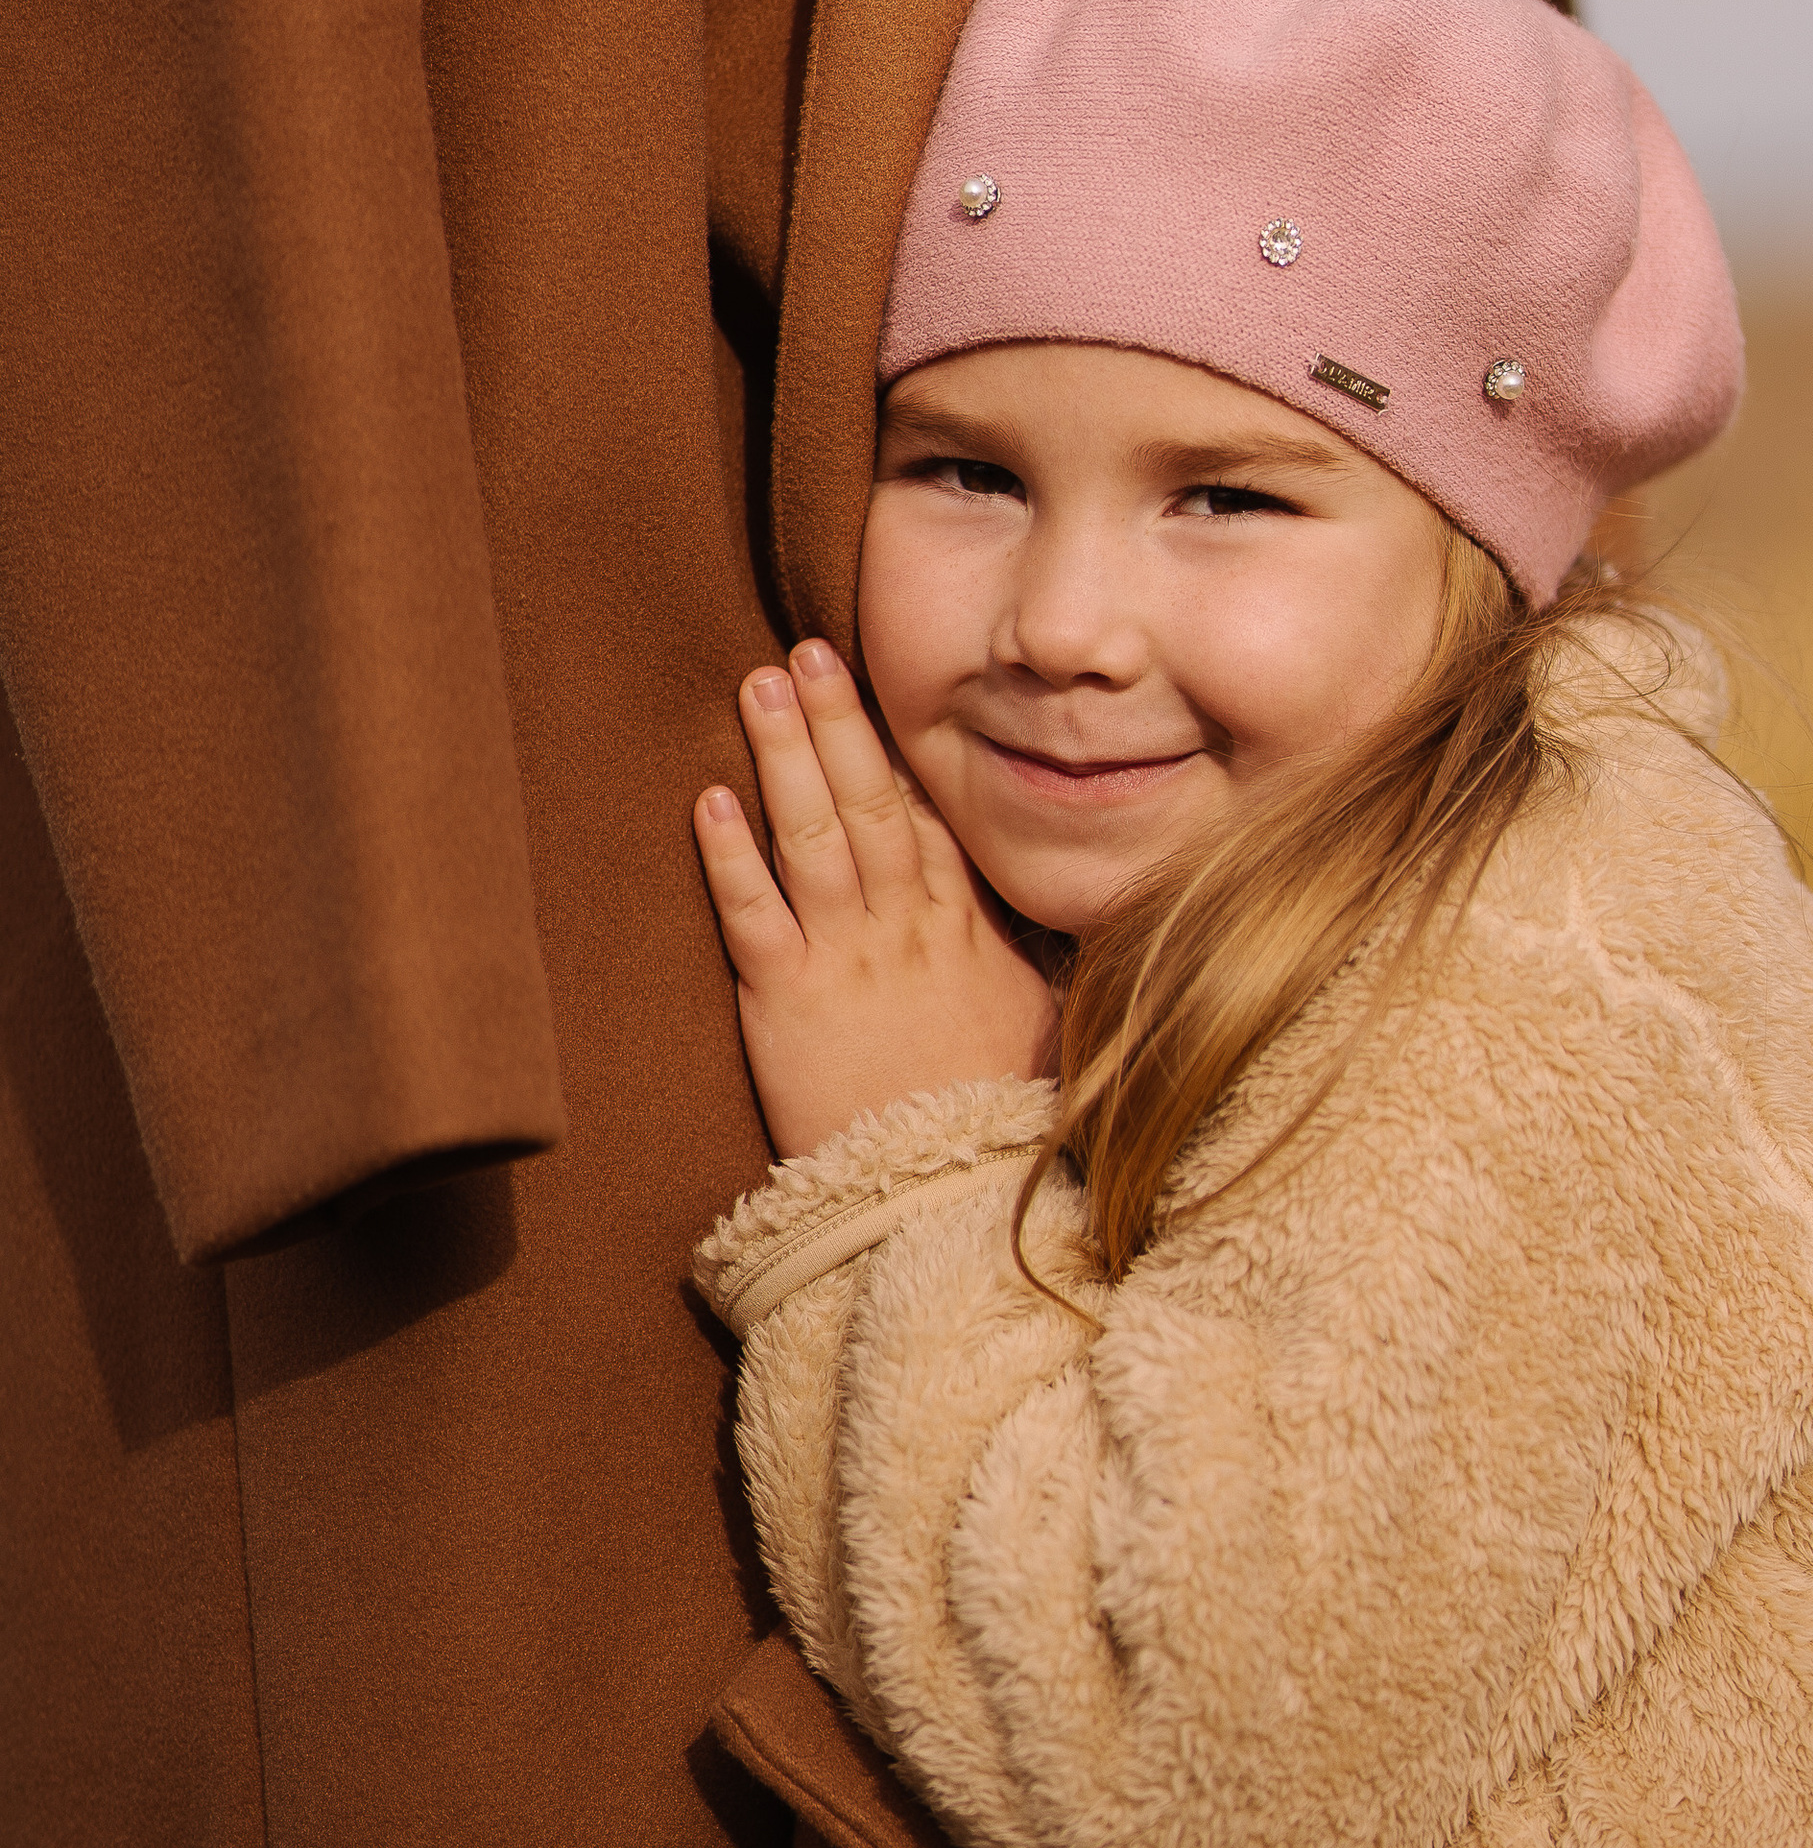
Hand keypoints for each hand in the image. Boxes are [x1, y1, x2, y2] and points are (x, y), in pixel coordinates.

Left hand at [694, 641, 1054, 1156]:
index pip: (927, 819)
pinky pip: (755, 916)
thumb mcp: (1039, 1031)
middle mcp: (905, 929)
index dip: (896, 747)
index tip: (873, 683)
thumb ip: (1032, 969)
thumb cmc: (990, 1122)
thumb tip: (1068, 931)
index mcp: (963, 931)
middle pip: (869, 803)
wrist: (944, 1195)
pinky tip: (710, 799)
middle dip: (838, 721)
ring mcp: (846, 960)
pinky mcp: (787, 1003)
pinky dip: (730, 857)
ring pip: (813, 837)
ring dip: (785, 756)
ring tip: (759, 687)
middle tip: (807, 651)